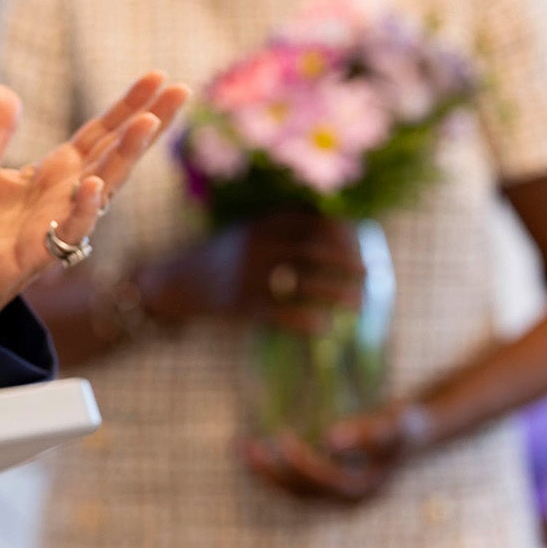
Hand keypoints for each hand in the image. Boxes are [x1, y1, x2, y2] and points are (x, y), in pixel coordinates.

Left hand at [0, 72, 188, 331]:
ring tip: (149, 122)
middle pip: (114, 154)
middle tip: (181, 91)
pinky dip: (84, 208)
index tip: (157, 77)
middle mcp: (63, 197)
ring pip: (103, 187)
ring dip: (126, 155)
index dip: (126, 106)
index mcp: (51, 175)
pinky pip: (70, 230)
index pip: (98, 135)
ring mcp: (56, 224)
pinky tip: (94, 184)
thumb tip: (4, 90)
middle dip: (147, 123)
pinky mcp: (38, 253)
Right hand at [153, 210, 365, 332]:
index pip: (309, 222)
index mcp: (259, 225)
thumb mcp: (248, 229)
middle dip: (346, 261)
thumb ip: (282, 224)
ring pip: (303, 284)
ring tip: (360, 303)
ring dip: (337, 293)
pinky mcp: (241, 305)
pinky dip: (305, 321)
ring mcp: (248, 277)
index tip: (359, 241)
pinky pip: (281, 314)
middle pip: (312, 250)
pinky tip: (324, 327)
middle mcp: (255, 247)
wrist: (178, 280)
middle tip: (369, 272)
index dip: (340, 231)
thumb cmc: (224, 255)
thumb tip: (334, 220)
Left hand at [241, 401, 430, 502]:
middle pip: (303, 492)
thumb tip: (330, 442)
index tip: (281, 440)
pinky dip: (267, 468)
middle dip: (274, 470)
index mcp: (364, 489)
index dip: (304, 465)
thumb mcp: (396, 424)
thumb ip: (370, 432)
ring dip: (263, 472)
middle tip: (249, 445)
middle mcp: (347, 499)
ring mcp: (334, 495)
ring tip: (240, 446)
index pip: (328, 483)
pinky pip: (289, 482)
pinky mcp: (323, 485)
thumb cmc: (404, 424)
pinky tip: (246, 447)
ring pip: (291, 490)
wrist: (409, 432)